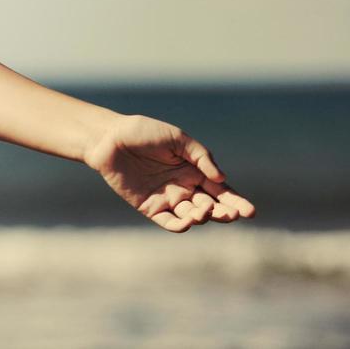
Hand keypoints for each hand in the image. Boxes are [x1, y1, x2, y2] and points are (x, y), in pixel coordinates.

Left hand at [83, 113, 256, 232]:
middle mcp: (184, 188)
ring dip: (202, 217)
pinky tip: (188, 222)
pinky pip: (169, 222)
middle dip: (223, 212)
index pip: (221, 191)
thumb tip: (221, 178)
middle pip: (210, 207)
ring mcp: (167, 199)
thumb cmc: (143, 132)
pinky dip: (180, 226)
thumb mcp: (176, 138)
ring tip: (204, 211)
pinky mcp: (149, 207)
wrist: (108, 137)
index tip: (250, 212)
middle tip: (231, 214)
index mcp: (194, 171)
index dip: (236, 202)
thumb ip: (200, 156)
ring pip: (192, 216)